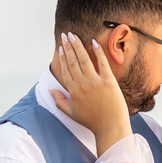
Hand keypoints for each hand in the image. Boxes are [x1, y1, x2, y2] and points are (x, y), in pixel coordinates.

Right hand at [49, 32, 131, 155]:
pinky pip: (102, 62)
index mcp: (73, 91)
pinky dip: (98, 51)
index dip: (62, 57)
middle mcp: (82, 84)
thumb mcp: (71, 113)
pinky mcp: (108, 81)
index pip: (66, 69)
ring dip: (77, 46)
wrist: (110, 127)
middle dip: (67, 46)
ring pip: (84, 59)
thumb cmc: (92, 122)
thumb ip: (60, 101)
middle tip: (64, 35)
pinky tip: (93, 42)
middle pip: (72, 61)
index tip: (60, 47)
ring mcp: (95, 81)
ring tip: (73, 35)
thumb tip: (51, 90)